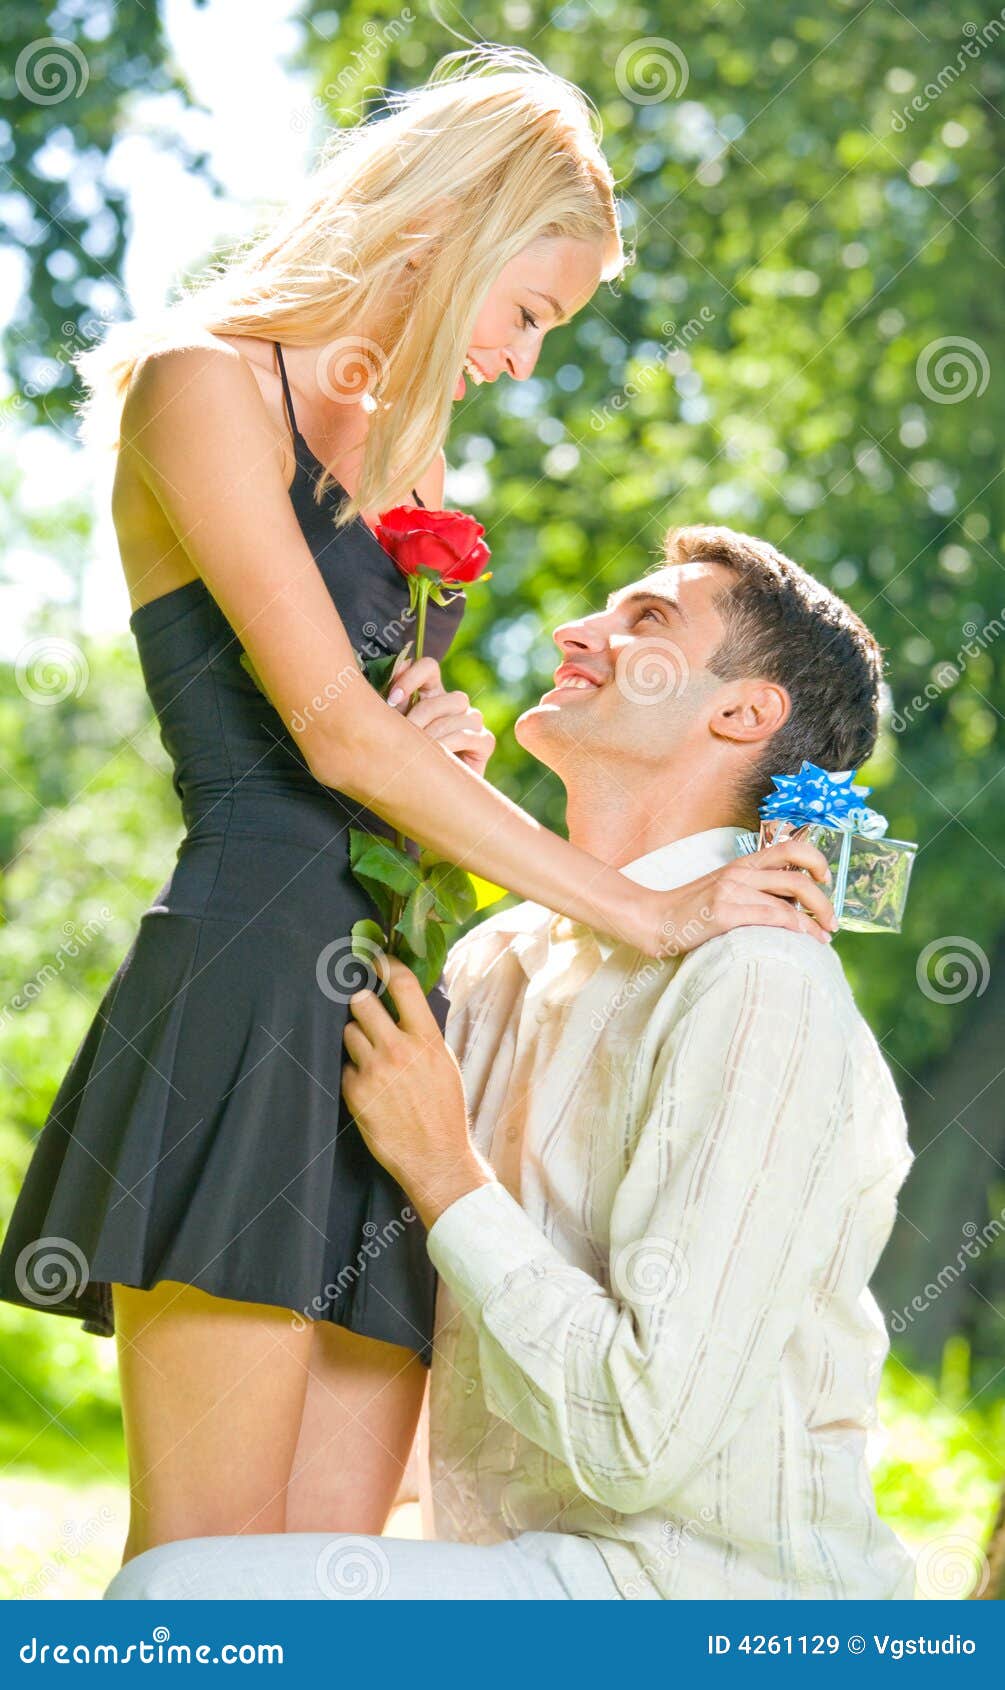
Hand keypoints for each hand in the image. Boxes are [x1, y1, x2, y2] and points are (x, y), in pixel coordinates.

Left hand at [342, 958, 494, 1228]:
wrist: (435, 1156)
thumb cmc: (444, 1110)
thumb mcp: (444, 1063)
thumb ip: (423, 1033)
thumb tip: (406, 1004)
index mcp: (426, 1039)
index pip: (403, 985)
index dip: (386, 966)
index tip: (377, 960)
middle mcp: (398, 1049)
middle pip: (362, 1002)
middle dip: (362, 1004)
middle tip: (367, 1012)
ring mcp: (374, 1070)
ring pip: (349, 1032)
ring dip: (356, 1039)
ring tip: (372, 1057)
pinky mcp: (355, 1091)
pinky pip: (345, 1066)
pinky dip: (354, 1072)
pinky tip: (369, 1087)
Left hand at [387, 656, 494, 777]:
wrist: (425, 796)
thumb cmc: (404, 760)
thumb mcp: (393, 729)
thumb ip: (392, 703)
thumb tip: (393, 673)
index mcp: (431, 694)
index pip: (429, 667)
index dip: (411, 676)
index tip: (392, 700)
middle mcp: (454, 705)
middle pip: (446, 695)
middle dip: (421, 714)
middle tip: (403, 735)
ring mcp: (472, 722)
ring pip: (460, 712)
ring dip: (435, 732)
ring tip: (418, 751)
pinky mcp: (484, 742)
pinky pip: (470, 734)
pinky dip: (451, 744)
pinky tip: (437, 757)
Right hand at [627, 835, 838, 958]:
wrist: (652, 920)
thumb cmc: (690, 912)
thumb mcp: (723, 890)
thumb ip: (753, 891)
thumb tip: (792, 906)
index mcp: (742, 864)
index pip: (790, 848)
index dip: (816, 859)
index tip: (826, 880)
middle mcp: (739, 873)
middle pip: (798, 877)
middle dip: (824, 901)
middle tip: (832, 922)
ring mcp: (730, 890)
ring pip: (788, 902)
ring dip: (813, 923)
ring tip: (822, 939)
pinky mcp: (723, 911)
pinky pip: (769, 917)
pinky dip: (792, 928)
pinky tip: (801, 940)